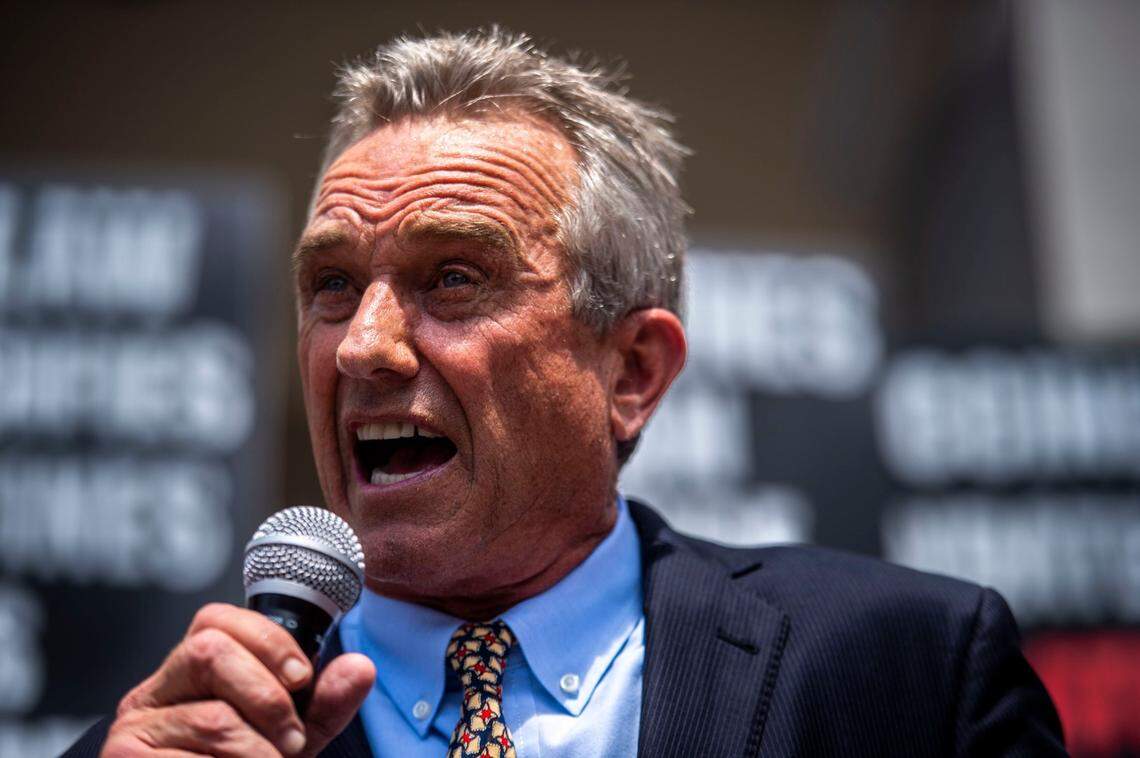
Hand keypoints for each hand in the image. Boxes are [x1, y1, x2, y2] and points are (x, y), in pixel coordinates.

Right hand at [100, 603, 374, 756]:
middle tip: (292, 739)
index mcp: (187, 675)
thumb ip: (323, 703)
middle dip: (267, 695)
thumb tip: (361, 667)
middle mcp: (152, 694)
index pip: (215, 620)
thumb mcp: (290, 738)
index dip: (266, 640)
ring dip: (260, 751)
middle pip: (209, 651)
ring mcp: (133, 729)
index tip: (301, 678)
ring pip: (214, 717)